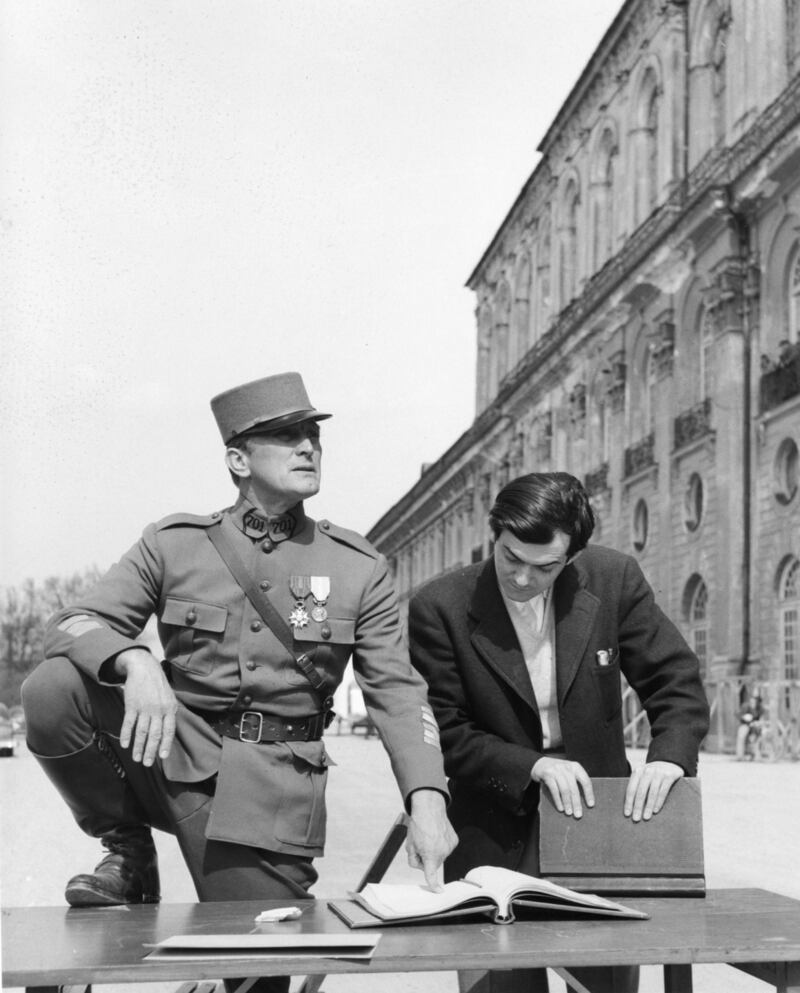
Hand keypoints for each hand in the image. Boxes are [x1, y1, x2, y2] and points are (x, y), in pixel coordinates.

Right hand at [114, 648, 177, 764]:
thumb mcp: (169, 697)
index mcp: (170, 708)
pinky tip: (125, 744)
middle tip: (147, 763)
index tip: (162, 757)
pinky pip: (129, 723)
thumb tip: (168, 733)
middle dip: (151, 751)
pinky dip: (126, 735)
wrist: (144, 667)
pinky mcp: (132, 705)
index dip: (165, 744)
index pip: (169, 730)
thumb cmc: (158, 685)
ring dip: (138, 747)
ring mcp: (145, 708)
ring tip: (136, 758)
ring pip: (142, 732)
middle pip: (155, 734)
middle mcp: (158, 709)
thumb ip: (169, 714)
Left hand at [405, 789, 456, 890]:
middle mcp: (442, 852)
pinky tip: (437, 834)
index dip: (434, 885)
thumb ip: (414, 860)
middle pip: (433, 864)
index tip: (438, 892)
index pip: (431, 875)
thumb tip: (421, 866)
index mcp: (430, 854)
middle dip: (427, 858)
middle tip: (421, 845)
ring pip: (440, 856)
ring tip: (429, 836)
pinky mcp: (454, 840)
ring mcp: (450, 846)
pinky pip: (446, 848)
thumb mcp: (410, 845)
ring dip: (434, 850)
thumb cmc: (418, 825)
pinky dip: (441, 844)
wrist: (429, 807)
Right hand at [531, 757, 593, 817]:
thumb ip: (575, 782)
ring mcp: (556, 770)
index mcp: (575, 767)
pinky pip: (554, 790)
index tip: (591, 805)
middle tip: (578, 815)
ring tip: (569, 813)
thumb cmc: (558, 772)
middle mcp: (567, 767)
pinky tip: (560, 808)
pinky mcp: (547, 774)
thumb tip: (583, 802)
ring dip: (567, 803)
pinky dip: (558, 800)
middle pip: (574, 788)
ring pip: (564, 789)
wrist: (539, 763)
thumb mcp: (568, 772)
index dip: (589, 793)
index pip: (585, 781)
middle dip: (576, 803)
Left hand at [624, 761, 682, 820]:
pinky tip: (656, 810)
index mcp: (638, 771)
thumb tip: (631, 807)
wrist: (670, 762)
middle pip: (641, 791)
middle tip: (636, 819)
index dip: (629, 802)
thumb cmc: (653, 774)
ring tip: (646, 817)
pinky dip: (659, 802)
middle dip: (638, 806)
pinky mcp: (669, 776)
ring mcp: (659, 772)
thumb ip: (637, 786)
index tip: (627, 814)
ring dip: (648, 806)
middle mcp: (647, 770)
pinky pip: (663, 791)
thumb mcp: (644, 776)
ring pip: (652, 792)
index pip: (631, 788)